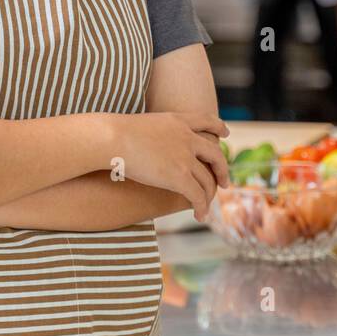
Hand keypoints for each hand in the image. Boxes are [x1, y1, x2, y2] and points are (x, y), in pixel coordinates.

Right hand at [109, 111, 230, 222]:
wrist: (111, 139)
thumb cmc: (114, 134)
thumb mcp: (140, 125)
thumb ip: (152, 133)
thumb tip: (146, 144)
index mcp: (177, 120)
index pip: (205, 120)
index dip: (218, 127)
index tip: (225, 133)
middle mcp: (186, 137)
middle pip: (215, 154)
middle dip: (222, 169)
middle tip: (224, 182)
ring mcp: (185, 157)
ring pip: (207, 179)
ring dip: (209, 194)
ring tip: (207, 205)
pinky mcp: (179, 176)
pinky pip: (197, 195)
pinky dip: (201, 206)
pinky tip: (199, 215)